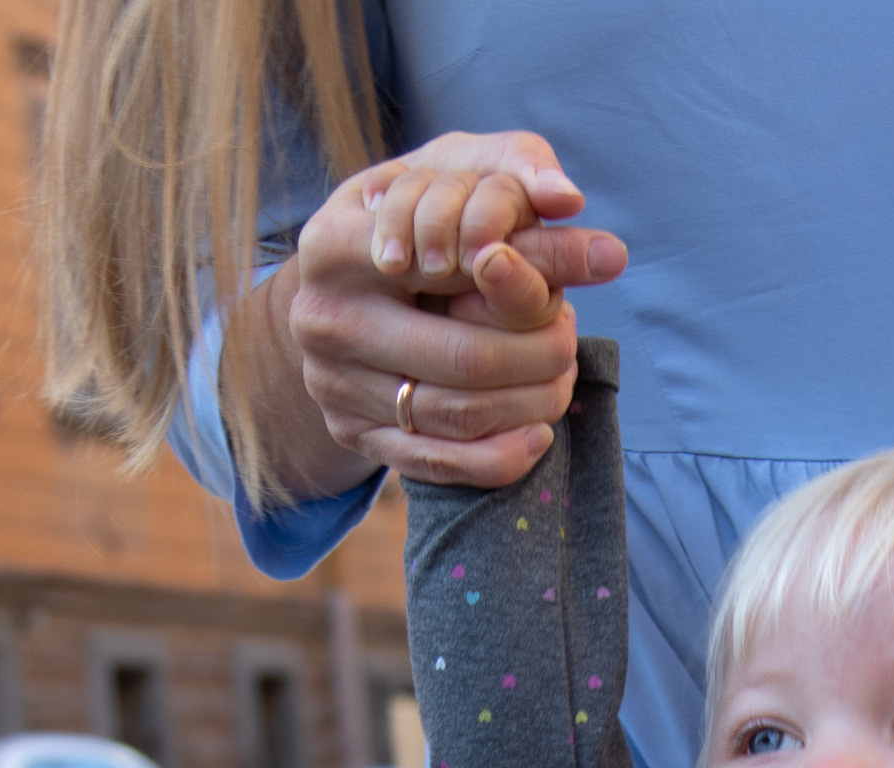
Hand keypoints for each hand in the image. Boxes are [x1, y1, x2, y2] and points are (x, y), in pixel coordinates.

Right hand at [274, 131, 627, 489]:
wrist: (345, 285)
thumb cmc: (417, 220)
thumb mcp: (452, 180)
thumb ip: (515, 177)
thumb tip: (571, 197)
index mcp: (335, 243)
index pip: (452, 272)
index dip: (522, 286)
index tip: (558, 290)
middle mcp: (322, 317)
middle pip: (468, 358)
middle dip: (541, 356)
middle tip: (571, 338)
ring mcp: (331, 382)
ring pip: (459, 414)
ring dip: (532, 403)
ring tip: (561, 376)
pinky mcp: (350, 433)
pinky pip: (439, 463)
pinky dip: (502, 455)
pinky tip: (538, 432)